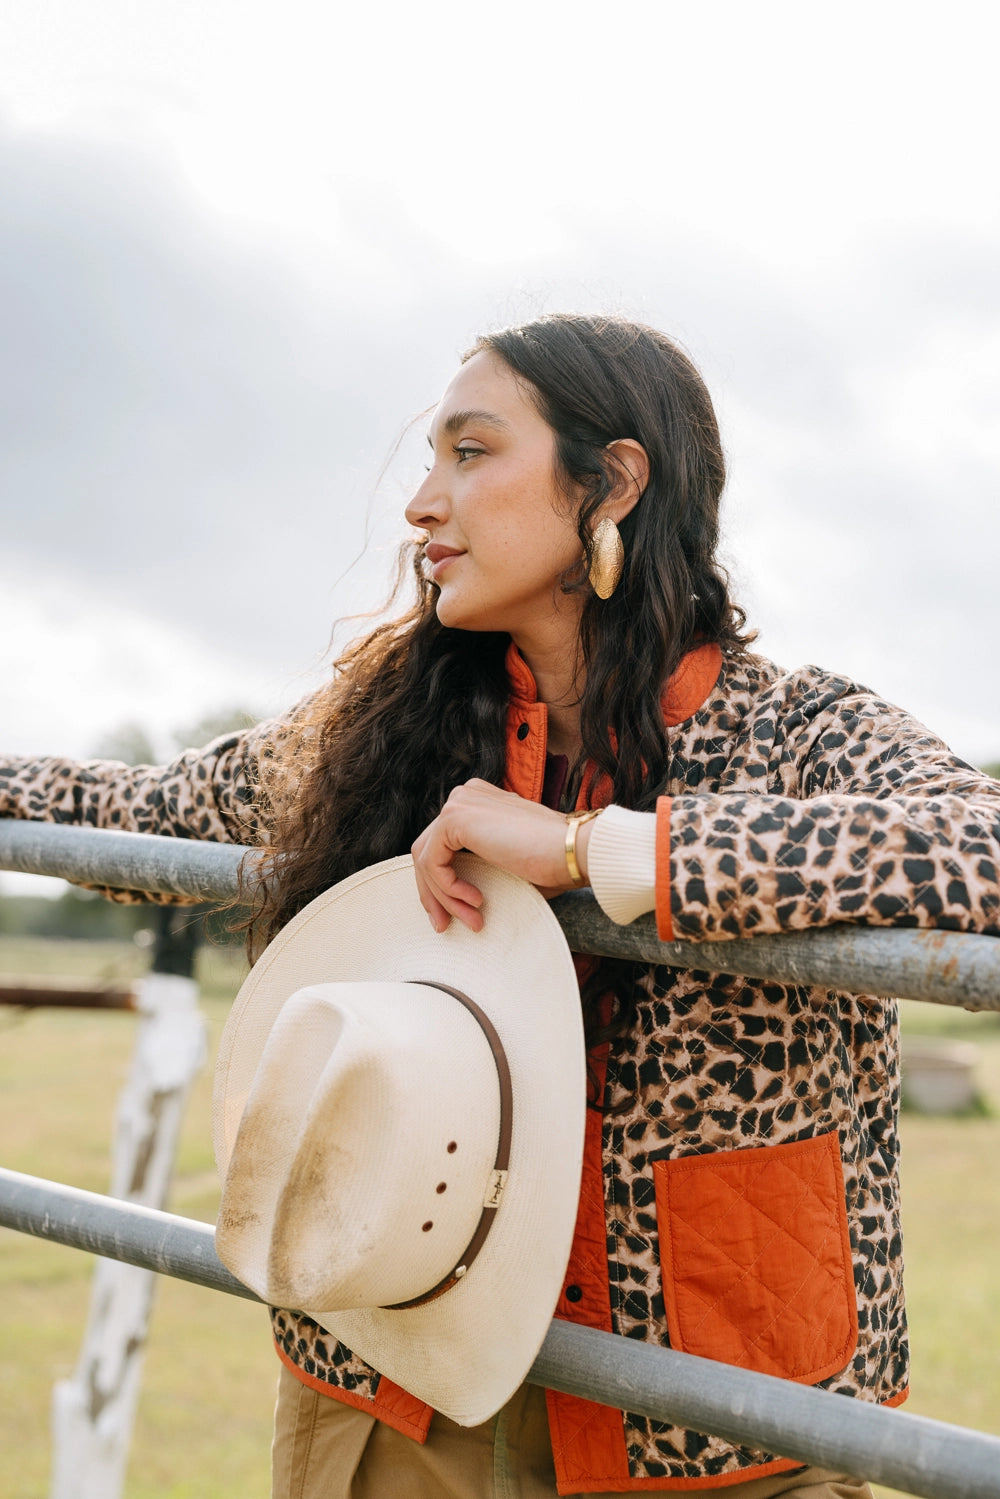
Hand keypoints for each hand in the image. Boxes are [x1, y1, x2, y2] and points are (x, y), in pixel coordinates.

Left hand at [411, 778, 593, 932]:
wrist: (575, 851)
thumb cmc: (552, 863)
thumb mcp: (505, 863)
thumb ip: (477, 866)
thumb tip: (450, 897)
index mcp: (477, 802)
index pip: (440, 845)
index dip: (440, 885)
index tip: (456, 916)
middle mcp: (464, 796)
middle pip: (426, 851)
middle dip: (434, 894)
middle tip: (444, 926)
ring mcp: (458, 803)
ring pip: (426, 860)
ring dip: (444, 898)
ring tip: (472, 920)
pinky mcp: (455, 818)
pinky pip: (432, 862)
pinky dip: (448, 888)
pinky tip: (476, 901)